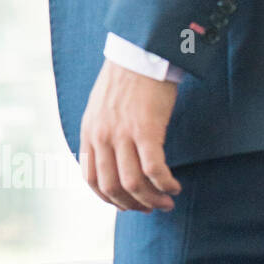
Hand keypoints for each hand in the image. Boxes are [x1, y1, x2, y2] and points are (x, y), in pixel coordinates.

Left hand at [78, 59, 181, 211]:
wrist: (140, 54)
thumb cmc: (125, 80)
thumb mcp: (100, 108)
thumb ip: (101, 133)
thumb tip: (111, 158)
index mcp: (89, 132)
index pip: (90, 177)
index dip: (107, 198)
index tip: (124, 204)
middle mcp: (102, 136)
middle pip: (111, 186)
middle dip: (131, 204)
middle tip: (150, 208)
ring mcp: (122, 134)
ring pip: (133, 183)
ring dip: (151, 199)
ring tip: (166, 202)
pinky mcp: (146, 130)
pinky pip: (154, 169)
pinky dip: (165, 184)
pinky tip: (174, 186)